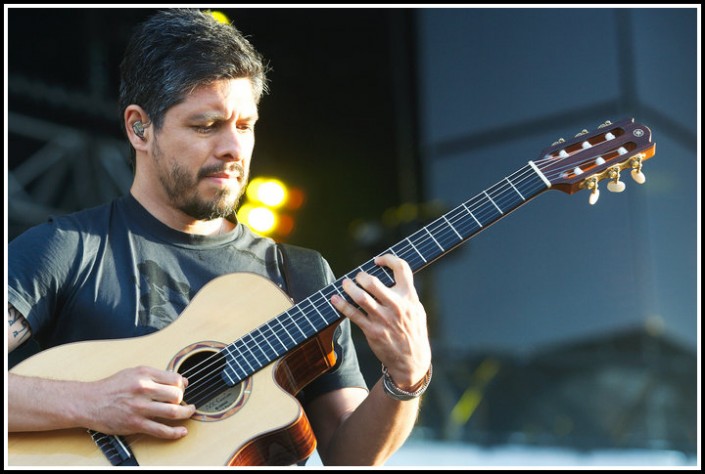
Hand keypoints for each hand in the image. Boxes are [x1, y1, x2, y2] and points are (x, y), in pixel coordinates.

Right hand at [83, 366, 195, 438]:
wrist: (89, 402)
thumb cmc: (111, 387)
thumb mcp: (134, 372)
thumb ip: (157, 375)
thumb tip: (182, 381)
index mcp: (144, 374)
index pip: (175, 379)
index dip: (182, 386)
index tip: (181, 390)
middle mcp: (143, 389)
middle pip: (177, 395)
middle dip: (183, 399)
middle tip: (183, 402)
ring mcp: (139, 407)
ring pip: (173, 412)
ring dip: (185, 414)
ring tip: (188, 413)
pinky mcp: (135, 423)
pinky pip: (160, 430)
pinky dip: (175, 433)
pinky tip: (181, 432)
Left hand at [331, 253, 431, 387]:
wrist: (412, 360)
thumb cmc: (413, 330)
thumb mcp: (417, 309)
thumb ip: (406, 293)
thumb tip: (390, 276)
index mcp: (410, 297)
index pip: (402, 268)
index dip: (388, 258)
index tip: (378, 260)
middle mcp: (396, 306)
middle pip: (373, 282)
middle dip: (361, 276)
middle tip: (358, 276)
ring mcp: (383, 319)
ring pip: (360, 297)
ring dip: (349, 287)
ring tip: (345, 284)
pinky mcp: (372, 331)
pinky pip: (353, 314)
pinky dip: (341, 305)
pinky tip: (334, 299)